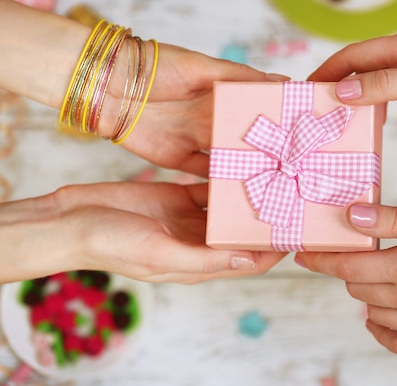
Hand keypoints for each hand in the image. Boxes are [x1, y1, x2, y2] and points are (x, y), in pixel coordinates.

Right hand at [1, 182, 284, 283]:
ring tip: (278, 170)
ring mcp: (189, 218)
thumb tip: (249, 261)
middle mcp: (200, 242)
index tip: (301, 228)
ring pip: (230, 206)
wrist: (68, 219)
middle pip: (245, 231)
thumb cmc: (109, 242)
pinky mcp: (177, 196)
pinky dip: (227, 177)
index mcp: (199, 262)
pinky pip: (210, 186)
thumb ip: (205, 260)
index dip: (277, 247)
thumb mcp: (159, 254)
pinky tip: (244, 160)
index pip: (250, 259)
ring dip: (252, 191)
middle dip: (270, 214)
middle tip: (296, 190)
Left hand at [110, 44, 287, 175]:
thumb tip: (281, 81)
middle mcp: (212, 119)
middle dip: (267, 152)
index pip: (257, 110)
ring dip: (247, 170)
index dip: (278, 121)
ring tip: (273, 184)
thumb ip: (239, 77)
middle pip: (245, 139)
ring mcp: (196, 140)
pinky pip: (204, 174)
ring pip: (228, 159)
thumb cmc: (156, 67)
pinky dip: (219, 183)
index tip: (302, 134)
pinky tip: (239, 193)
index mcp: (222, 95)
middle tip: (294, 168)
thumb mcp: (201, 67)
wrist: (110, 85)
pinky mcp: (178, 158)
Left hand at [295, 203, 396, 355]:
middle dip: (349, 268)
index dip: (321, 258)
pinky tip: (376, 318)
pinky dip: (381, 331)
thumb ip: (396, 220)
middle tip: (355, 252)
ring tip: (374, 274)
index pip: (347, 266)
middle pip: (357, 286)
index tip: (302, 252)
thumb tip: (353, 217)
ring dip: (365, 292)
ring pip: (373, 310)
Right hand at [308, 27, 396, 116]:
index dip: (327, 72)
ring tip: (359, 115)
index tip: (308, 89)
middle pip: (367, 63)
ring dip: (371, 92)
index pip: (353, 56)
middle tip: (326, 106)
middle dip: (344, 83)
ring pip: (388, 74)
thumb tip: (344, 90)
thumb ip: (386, 86)